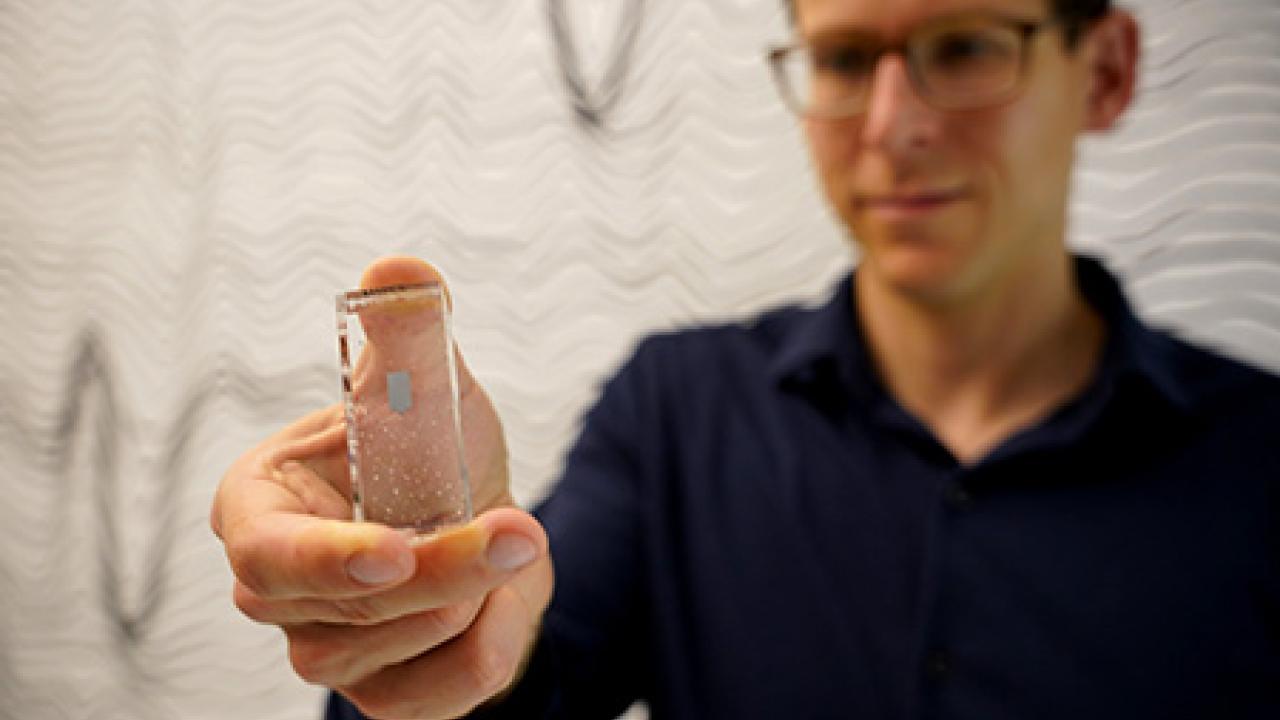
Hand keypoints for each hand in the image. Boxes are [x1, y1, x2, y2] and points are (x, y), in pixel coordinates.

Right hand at [211, 257, 553, 718]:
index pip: (272, 554)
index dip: (329, 559)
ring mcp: (324, 650)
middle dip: (452, 567)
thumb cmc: (428, 448)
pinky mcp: (381, 694)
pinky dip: (499, 635)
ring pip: (414, 645)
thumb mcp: (427, 384)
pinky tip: (499, 591)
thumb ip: (409, 331)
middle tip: (524, 531)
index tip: (396, 551)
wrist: (473, 517)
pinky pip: (453, 689)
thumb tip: (398, 272)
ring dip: (483, 589)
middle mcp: (275, 591)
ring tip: (497, 539)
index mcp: (258, 508)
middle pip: (357, 606)